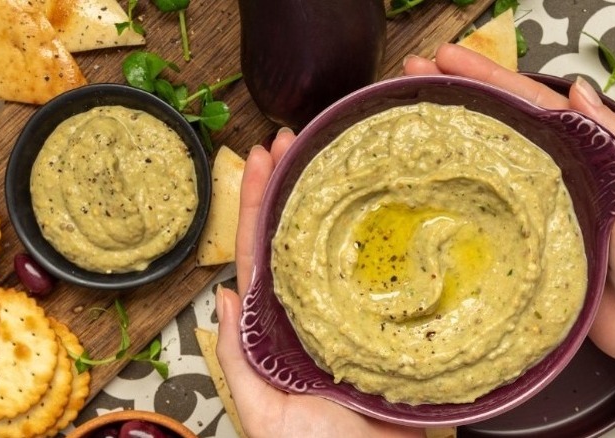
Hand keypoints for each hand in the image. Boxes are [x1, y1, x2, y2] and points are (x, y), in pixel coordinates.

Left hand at [214, 131, 425, 437]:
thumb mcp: (264, 413)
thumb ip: (239, 361)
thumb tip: (220, 301)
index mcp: (281, 325)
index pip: (261, 253)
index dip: (257, 204)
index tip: (257, 158)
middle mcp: (316, 308)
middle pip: (298, 236)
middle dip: (290, 184)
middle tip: (291, 135)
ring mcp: (355, 309)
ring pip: (340, 243)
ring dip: (331, 196)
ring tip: (326, 149)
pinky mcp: (394, 318)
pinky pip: (388, 270)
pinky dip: (384, 232)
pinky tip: (385, 199)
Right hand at [404, 43, 614, 435]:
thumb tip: (580, 91)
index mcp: (582, 155)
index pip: (530, 104)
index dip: (489, 78)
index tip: (449, 59)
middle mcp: (549, 176)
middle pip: (497, 125)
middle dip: (455, 94)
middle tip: (412, 72)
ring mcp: (527, 209)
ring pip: (481, 163)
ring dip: (444, 135)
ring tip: (405, 110)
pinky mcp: (514, 244)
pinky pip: (477, 211)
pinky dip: (448, 191)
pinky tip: (420, 182)